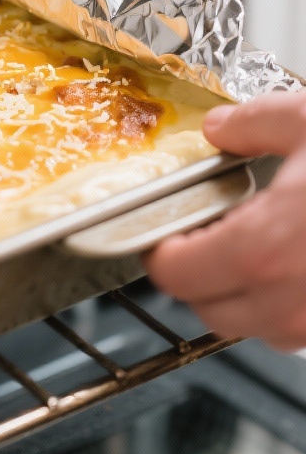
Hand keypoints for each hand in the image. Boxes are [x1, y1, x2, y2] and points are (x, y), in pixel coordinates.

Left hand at [144, 92, 305, 351]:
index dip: (160, 248)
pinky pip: (293, 330)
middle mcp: (284, 302)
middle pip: (204, 307)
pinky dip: (283, 302)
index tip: (168, 227)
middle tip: (213, 231)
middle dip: (198, 272)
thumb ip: (254, 123)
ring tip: (259, 244)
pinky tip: (297, 259)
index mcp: (261, 250)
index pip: (172, 274)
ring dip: (241, 293)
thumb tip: (222, 127)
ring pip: (250, 325)